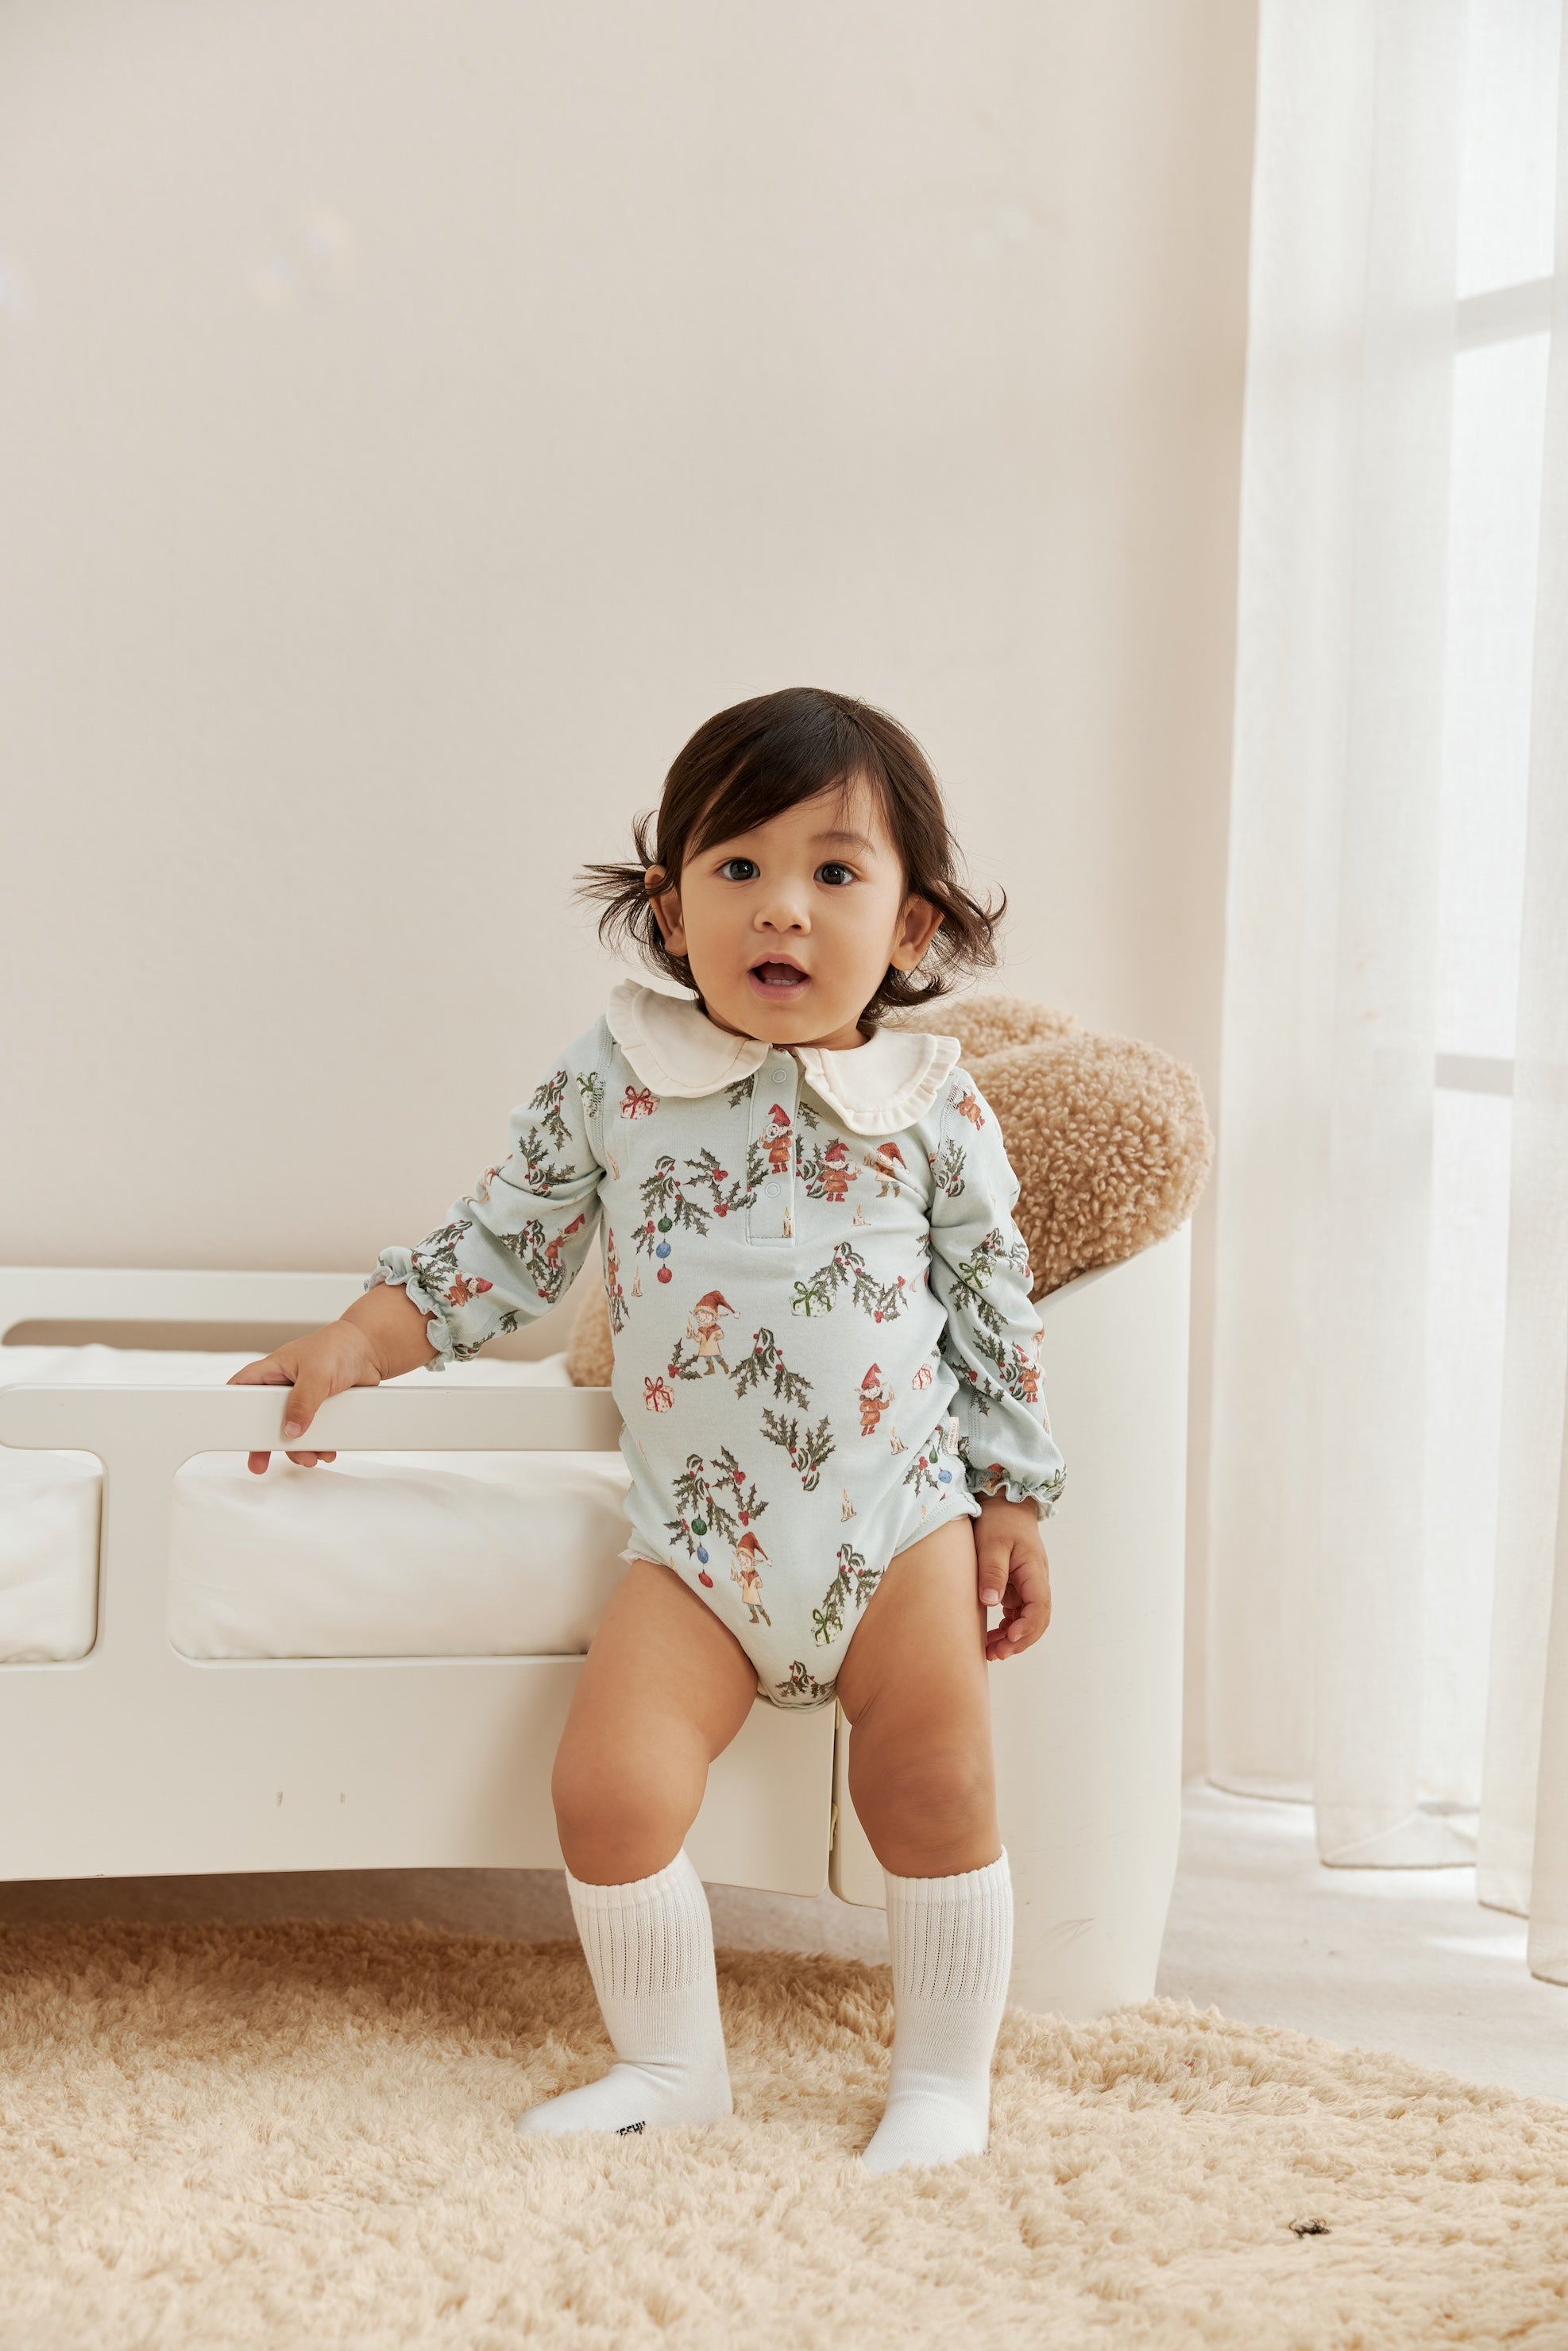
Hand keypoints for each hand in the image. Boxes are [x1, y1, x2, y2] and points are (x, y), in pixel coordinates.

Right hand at [228, 1321, 382, 1474]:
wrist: (371, 1350)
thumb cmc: (340, 1347)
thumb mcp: (316, 1374)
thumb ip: (302, 1402)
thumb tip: (291, 1429)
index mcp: (273, 1370)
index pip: (242, 1388)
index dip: (232, 1408)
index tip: (231, 1431)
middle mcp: (284, 1386)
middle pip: (264, 1418)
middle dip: (264, 1443)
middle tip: (259, 1462)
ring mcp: (302, 1399)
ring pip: (290, 1430)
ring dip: (297, 1448)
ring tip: (309, 1457)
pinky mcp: (320, 1410)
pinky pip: (313, 1433)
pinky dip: (318, 1445)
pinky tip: (326, 1451)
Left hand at [974, 1494, 1050, 1661]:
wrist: (1005, 1503)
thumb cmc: (999, 1520)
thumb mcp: (991, 1544)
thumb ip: (992, 1572)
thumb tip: (991, 1602)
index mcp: (1034, 1571)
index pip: (1040, 1606)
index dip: (1028, 1626)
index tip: (1010, 1637)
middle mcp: (1036, 1581)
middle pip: (1038, 1619)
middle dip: (1020, 1640)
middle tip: (996, 1654)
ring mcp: (1028, 1585)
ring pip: (1028, 1619)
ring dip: (1013, 1637)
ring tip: (991, 1651)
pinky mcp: (1018, 1586)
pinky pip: (1018, 1613)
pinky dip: (1008, 1627)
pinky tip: (992, 1636)